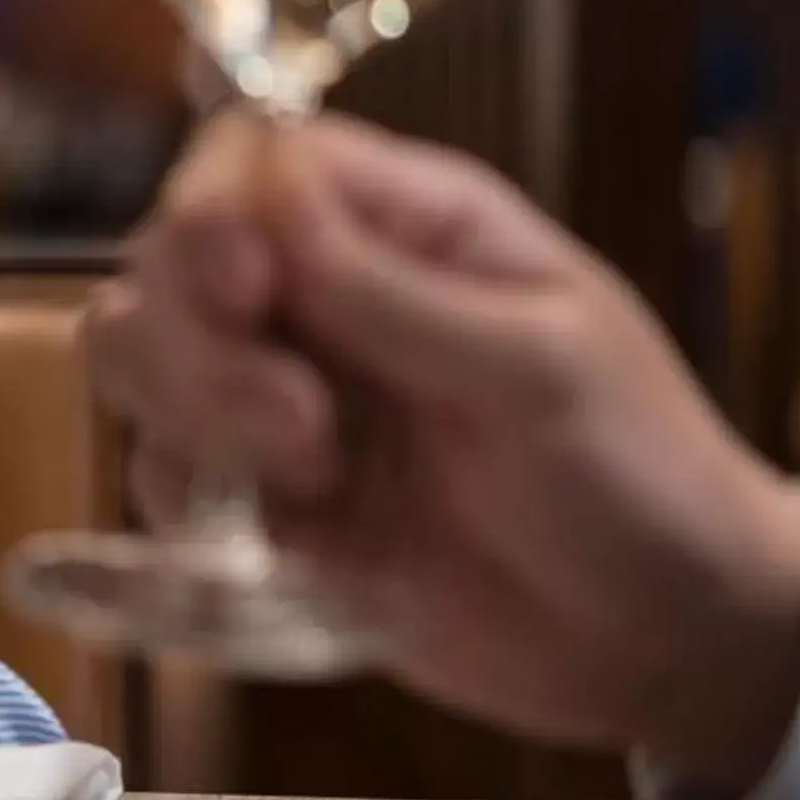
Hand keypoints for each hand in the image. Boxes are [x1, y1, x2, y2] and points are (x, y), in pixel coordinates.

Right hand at [87, 114, 799, 794]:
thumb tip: (264, 195)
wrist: (659, 639)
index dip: (214, 211)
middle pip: (168, 257)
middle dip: (198, 340)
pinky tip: (293, 535)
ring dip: (189, 413)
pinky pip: (160, 470)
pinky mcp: (258, 497)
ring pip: (139, 356)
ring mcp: (280, 395)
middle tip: (301, 429)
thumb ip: (393, 292)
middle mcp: (324, 295)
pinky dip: (190, 498)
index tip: (246, 291)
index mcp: (406, 226)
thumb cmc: (637, 476)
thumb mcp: (539, 368)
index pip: (253, 160)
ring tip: (306, 479)